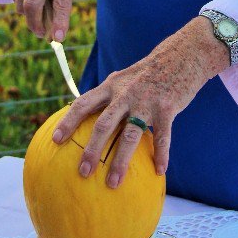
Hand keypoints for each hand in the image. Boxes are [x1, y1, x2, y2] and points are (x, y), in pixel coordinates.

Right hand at [6, 0, 74, 40]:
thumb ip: (61, 1)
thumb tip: (54, 33)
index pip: (61, 0)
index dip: (60, 21)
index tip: (59, 38)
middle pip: (32, 5)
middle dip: (35, 25)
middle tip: (41, 32)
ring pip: (21, 5)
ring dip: (29, 12)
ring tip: (38, 1)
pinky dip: (21, 0)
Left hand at [51, 16, 237, 185]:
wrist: (182, 54)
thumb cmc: (150, 72)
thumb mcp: (125, 78)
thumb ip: (110, 95)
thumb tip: (91, 117)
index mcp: (111, 85)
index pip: (83, 103)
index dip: (68, 122)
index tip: (55, 140)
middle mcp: (125, 93)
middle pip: (103, 124)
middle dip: (91, 150)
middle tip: (82, 173)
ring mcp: (146, 101)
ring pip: (130, 135)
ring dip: (120, 161)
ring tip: (113, 183)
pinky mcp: (167, 108)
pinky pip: (162, 136)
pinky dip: (161, 154)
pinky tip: (159, 170)